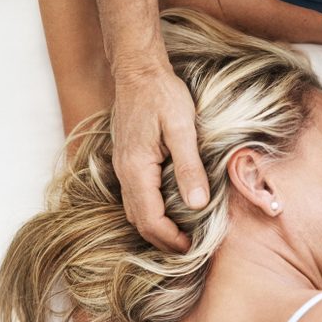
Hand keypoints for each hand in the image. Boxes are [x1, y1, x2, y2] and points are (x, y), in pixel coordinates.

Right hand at [111, 63, 208, 252]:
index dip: (170, 239)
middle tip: (190, 250)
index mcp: (137, 169)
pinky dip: (151, 213)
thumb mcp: (181, 128)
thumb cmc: (162, 95)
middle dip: (162, 240)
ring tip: (182, 237)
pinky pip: (136, 197)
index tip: (192, 247)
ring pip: (135, 211)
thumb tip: (197, 204)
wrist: (139, 71)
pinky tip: (170, 212)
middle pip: (139, 221)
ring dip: (156, 229)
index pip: (150, 219)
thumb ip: (188, 167)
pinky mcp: (129, 161)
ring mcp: (123, 167)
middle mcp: (124, 173)